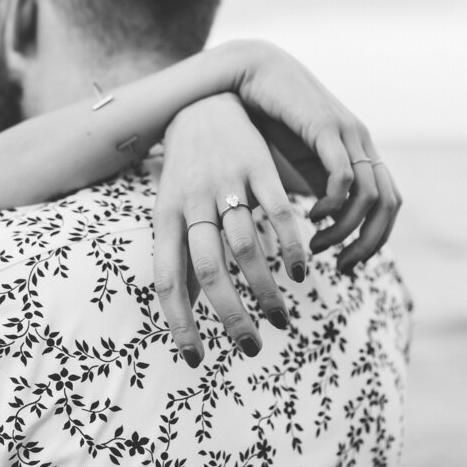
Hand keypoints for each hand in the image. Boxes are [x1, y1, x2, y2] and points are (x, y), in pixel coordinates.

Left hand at [153, 94, 307, 366]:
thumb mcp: (172, 214)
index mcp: (165, 218)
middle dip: (230, 315)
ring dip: (264, 289)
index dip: (180, 323)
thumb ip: (182, 258)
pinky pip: (278, 214)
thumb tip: (186, 314)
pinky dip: (291, 246)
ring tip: (278, 319)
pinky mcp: (259, 168)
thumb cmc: (186, 175)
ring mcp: (226, 184)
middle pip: (208, 268)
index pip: (168, 280)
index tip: (196, 359)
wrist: (203, 106)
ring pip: (244, 246)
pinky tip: (300, 273)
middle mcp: (193, 202)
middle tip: (250, 347)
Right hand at [229, 40, 401, 270]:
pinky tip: (309, 215)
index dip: (375, 239)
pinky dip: (332, 204)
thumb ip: (318, 191)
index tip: (347, 265)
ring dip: (345, 229)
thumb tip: (330, 227)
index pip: (389, 204)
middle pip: (389, 204)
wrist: (254, 72)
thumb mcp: (302, 163)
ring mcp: (348, 133)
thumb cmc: (273, 119)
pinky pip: (344, 175)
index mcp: (360, 152)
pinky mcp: (326, 128)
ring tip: (316, 244)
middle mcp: (362, 143)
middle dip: (369, 243)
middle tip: (342, 267)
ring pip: (369, 195)